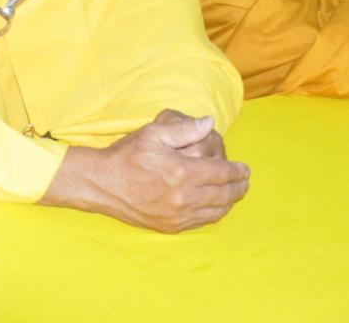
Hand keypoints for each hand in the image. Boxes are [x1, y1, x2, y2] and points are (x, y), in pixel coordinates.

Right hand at [42, 109, 249, 232]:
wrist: (102, 183)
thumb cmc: (127, 155)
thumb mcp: (153, 133)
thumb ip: (184, 129)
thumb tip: (209, 123)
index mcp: (181, 172)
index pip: (221, 173)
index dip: (237, 171)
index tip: (245, 169)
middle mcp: (183, 197)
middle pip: (223, 194)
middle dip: (238, 187)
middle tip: (245, 181)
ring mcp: (177, 215)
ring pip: (215, 211)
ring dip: (229, 202)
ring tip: (235, 193)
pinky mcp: (170, 226)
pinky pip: (201, 222)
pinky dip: (214, 213)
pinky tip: (216, 206)